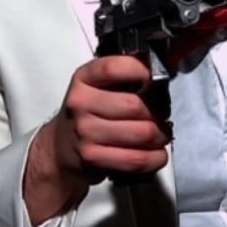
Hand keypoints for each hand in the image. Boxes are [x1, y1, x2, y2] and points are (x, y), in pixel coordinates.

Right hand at [23, 55, 171, 225]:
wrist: (61, 146)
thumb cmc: (90, 110)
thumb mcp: (98, 84)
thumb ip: (126, 74)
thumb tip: (166, 67)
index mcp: (84, 78)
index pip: (113, 68)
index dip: (141, 70)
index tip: (160, 76)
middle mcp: (81, 103)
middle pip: (135, 105)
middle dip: (160, 111)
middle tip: (163, 113)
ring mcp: (85, 132)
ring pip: (142, 133)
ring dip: (161, 135)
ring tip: (162, 133)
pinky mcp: (93, 158)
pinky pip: (137, 159)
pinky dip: (156, 158)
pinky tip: (157, 153)